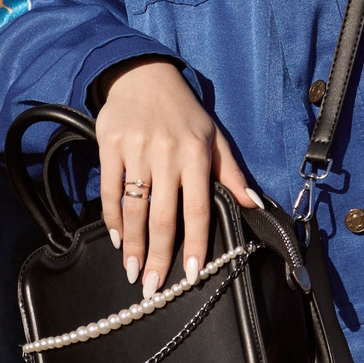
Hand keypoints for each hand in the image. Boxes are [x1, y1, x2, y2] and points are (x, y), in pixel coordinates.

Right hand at [96, 59, 259, 301]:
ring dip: (131, 245)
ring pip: (133, 208)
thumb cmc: (184, 112)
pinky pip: (110, 190)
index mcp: (196, 155)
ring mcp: (136, 149)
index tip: (190, 274)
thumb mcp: (214, 137)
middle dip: (157, 257)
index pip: (197, 209)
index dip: (194, 244)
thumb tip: (254, 204)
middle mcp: (167, 153)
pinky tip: (116, 237)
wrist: (143, 74)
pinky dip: (112, 218)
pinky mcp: (110, 145)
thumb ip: (231, 173)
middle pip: (162, 217)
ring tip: (131, 270)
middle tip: (151, 288)